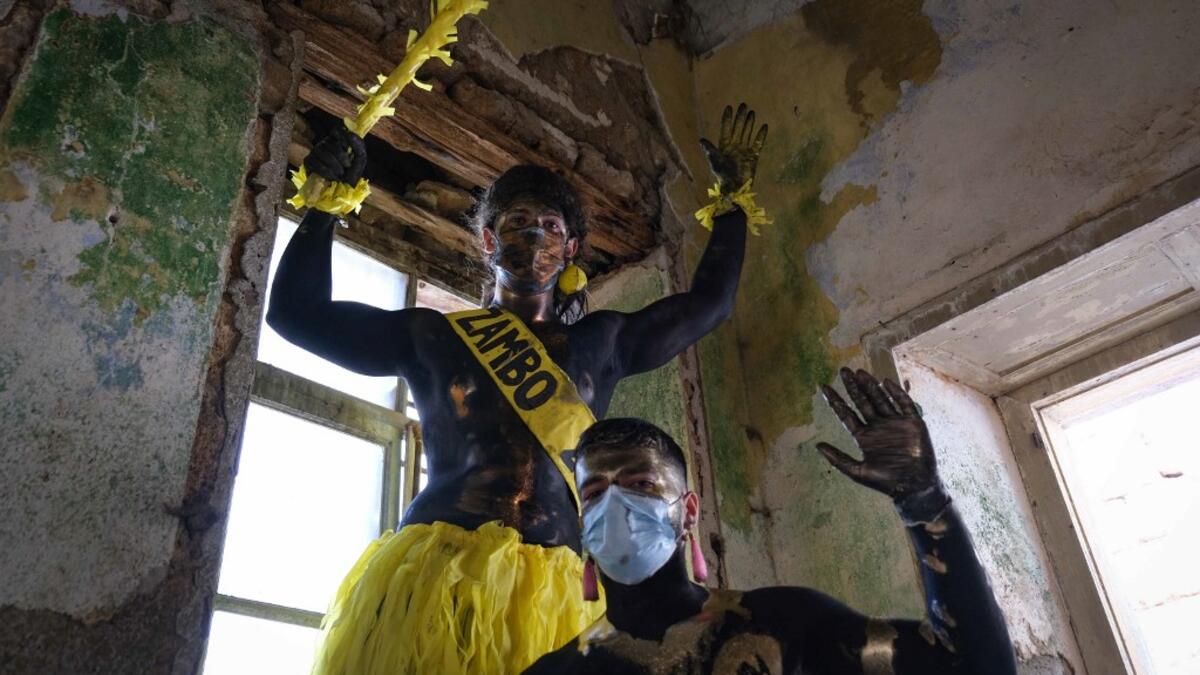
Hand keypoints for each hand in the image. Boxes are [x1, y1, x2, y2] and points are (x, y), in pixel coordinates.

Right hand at [304, 126, 366, 184]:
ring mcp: (315, 152)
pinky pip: (315, 162)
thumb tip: (350, 134)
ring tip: (340, 174)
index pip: (337, 130)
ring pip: (322, 152)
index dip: (343, 137)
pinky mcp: (308, 162)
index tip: (349, 149)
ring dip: (335, 166)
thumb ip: (358, 145)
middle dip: (342, 157)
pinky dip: (326, 171)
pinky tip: (332, 177)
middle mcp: (325, 144)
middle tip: (347, 167)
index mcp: (337, 141)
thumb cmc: (351, 174)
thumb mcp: (360, 159)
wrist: (341, 191)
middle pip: (330, 143)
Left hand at [699, 103, 767, 191]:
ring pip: (747, 133)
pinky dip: (761, 136)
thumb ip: (710, 150)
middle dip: (740, 117)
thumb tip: (701, 140)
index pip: (726, 129)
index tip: (729, 107)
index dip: (727, 119)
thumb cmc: (722, 175)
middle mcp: (734, 147)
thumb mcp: (714, 161)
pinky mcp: (753, 157)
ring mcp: (744, 151)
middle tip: (744, 105)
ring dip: (749, 123)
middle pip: (738, 128)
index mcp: (724, 147)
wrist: (734, 187)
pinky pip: (758, 144)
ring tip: (752, 112)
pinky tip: (764, 126)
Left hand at [817, 368, 939, 501]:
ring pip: (880, 399)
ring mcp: (894, 422)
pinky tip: (885, 382)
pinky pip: (904, 404)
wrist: (913, 486)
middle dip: (853, 387)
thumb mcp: (857, 471)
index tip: (824, 387)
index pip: (846, 414)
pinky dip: (896, 393)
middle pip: (863, 402)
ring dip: (870, 386)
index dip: (835, 401)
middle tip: (843, 371)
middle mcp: (878, 426)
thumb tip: (817, 445)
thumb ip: (838, 458)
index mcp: (864, 436)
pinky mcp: (912, 422)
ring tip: (859, 372)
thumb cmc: (885, 481)